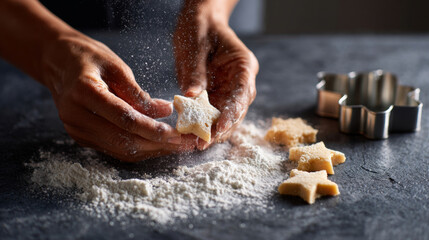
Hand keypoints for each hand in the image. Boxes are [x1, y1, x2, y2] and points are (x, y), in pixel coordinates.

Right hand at [42, 33, 194, 160]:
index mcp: (85, 93)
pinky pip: (114, 149)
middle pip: (124, 140)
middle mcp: (76, 116)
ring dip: (152, 150)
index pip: (125, 119)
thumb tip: (165, 111)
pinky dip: (138, 148)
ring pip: (120, 150)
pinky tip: (157, 144)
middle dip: (158, 144)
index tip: (177, 134)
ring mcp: (77, 130)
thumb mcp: (117, 66)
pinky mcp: (81, 137)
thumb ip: (139, 93)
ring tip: (177, 145)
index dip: (153, 129)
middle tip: (186, 143)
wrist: (57, 63)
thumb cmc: (88, 58)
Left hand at [174, 1, 258, 149]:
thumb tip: (191, 97)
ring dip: (212, 130)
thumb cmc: (200, 28)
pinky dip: (203, 124)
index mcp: (244, 66)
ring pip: (226, 116)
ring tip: (195, 144)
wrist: (199, 22)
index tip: (218, 128)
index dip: (231, 114)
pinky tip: (191, 134)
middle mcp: (241, 82)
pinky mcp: (218, 95)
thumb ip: (195, 72)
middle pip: (236, 111)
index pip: (242, 94)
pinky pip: (213, 113)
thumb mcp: (195, 47)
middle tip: (202, 143)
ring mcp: (230, 90)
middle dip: (220, 129)